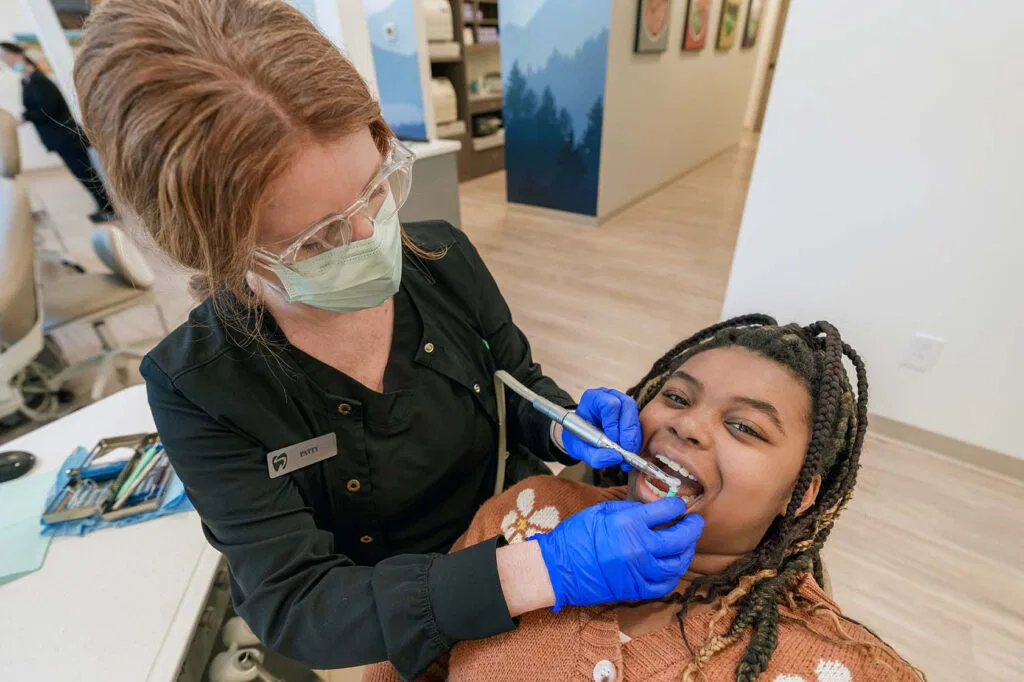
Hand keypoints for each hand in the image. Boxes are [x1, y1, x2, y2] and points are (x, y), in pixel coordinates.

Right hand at [532, 497, 703, 609]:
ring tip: (686, 543)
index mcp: (629, 523)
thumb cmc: (575, 536)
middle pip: (681, 537)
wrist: (559, 568)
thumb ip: (630, 509)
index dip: (676, 506)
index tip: (678, 505)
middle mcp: (639, 547)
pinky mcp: (636, 589)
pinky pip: (665, 585)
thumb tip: (652, 508)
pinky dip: (674, 575)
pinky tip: (673, 566)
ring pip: (678, 562)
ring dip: (687, 551)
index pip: (667, 511)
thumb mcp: (601, 511)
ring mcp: (640, 571)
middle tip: (694, 521)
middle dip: (692, 527)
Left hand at [561, 388, 641, 468]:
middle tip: (626, 449)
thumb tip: (617, 457)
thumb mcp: (580, 449)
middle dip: (628, 430)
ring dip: (633, 435)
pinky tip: (629, 451)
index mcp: (593, 399)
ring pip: (634, 415)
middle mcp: (610, 397)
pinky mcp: (629, 416)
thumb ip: (595, 455)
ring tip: (627, 452)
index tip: (612, 438)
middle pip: (627, 405)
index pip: (608, 403)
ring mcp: (621, 405)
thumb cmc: (577, 438)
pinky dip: (635, 440)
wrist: (580, 439)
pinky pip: (638, 425)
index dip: (613, 422)